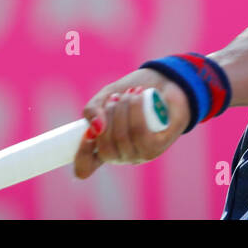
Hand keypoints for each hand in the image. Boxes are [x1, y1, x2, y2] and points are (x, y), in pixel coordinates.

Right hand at [72, 68, 191, 178]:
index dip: (81, 155)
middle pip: (105, 149)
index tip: (88, 132)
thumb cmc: (133, 92)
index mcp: (104, 147)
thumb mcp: (106, 96)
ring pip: (123, 139)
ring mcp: (140, 154)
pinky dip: (136, 112)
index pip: (85, 167)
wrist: (166, 81)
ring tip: (131, 92)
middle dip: (108, 117)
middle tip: (116, 97)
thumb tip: (95, 129)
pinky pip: (141, 134)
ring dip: (123, 110)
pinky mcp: (158, 147)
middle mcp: (121, 155)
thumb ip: (93, 110)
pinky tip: (139, 97)